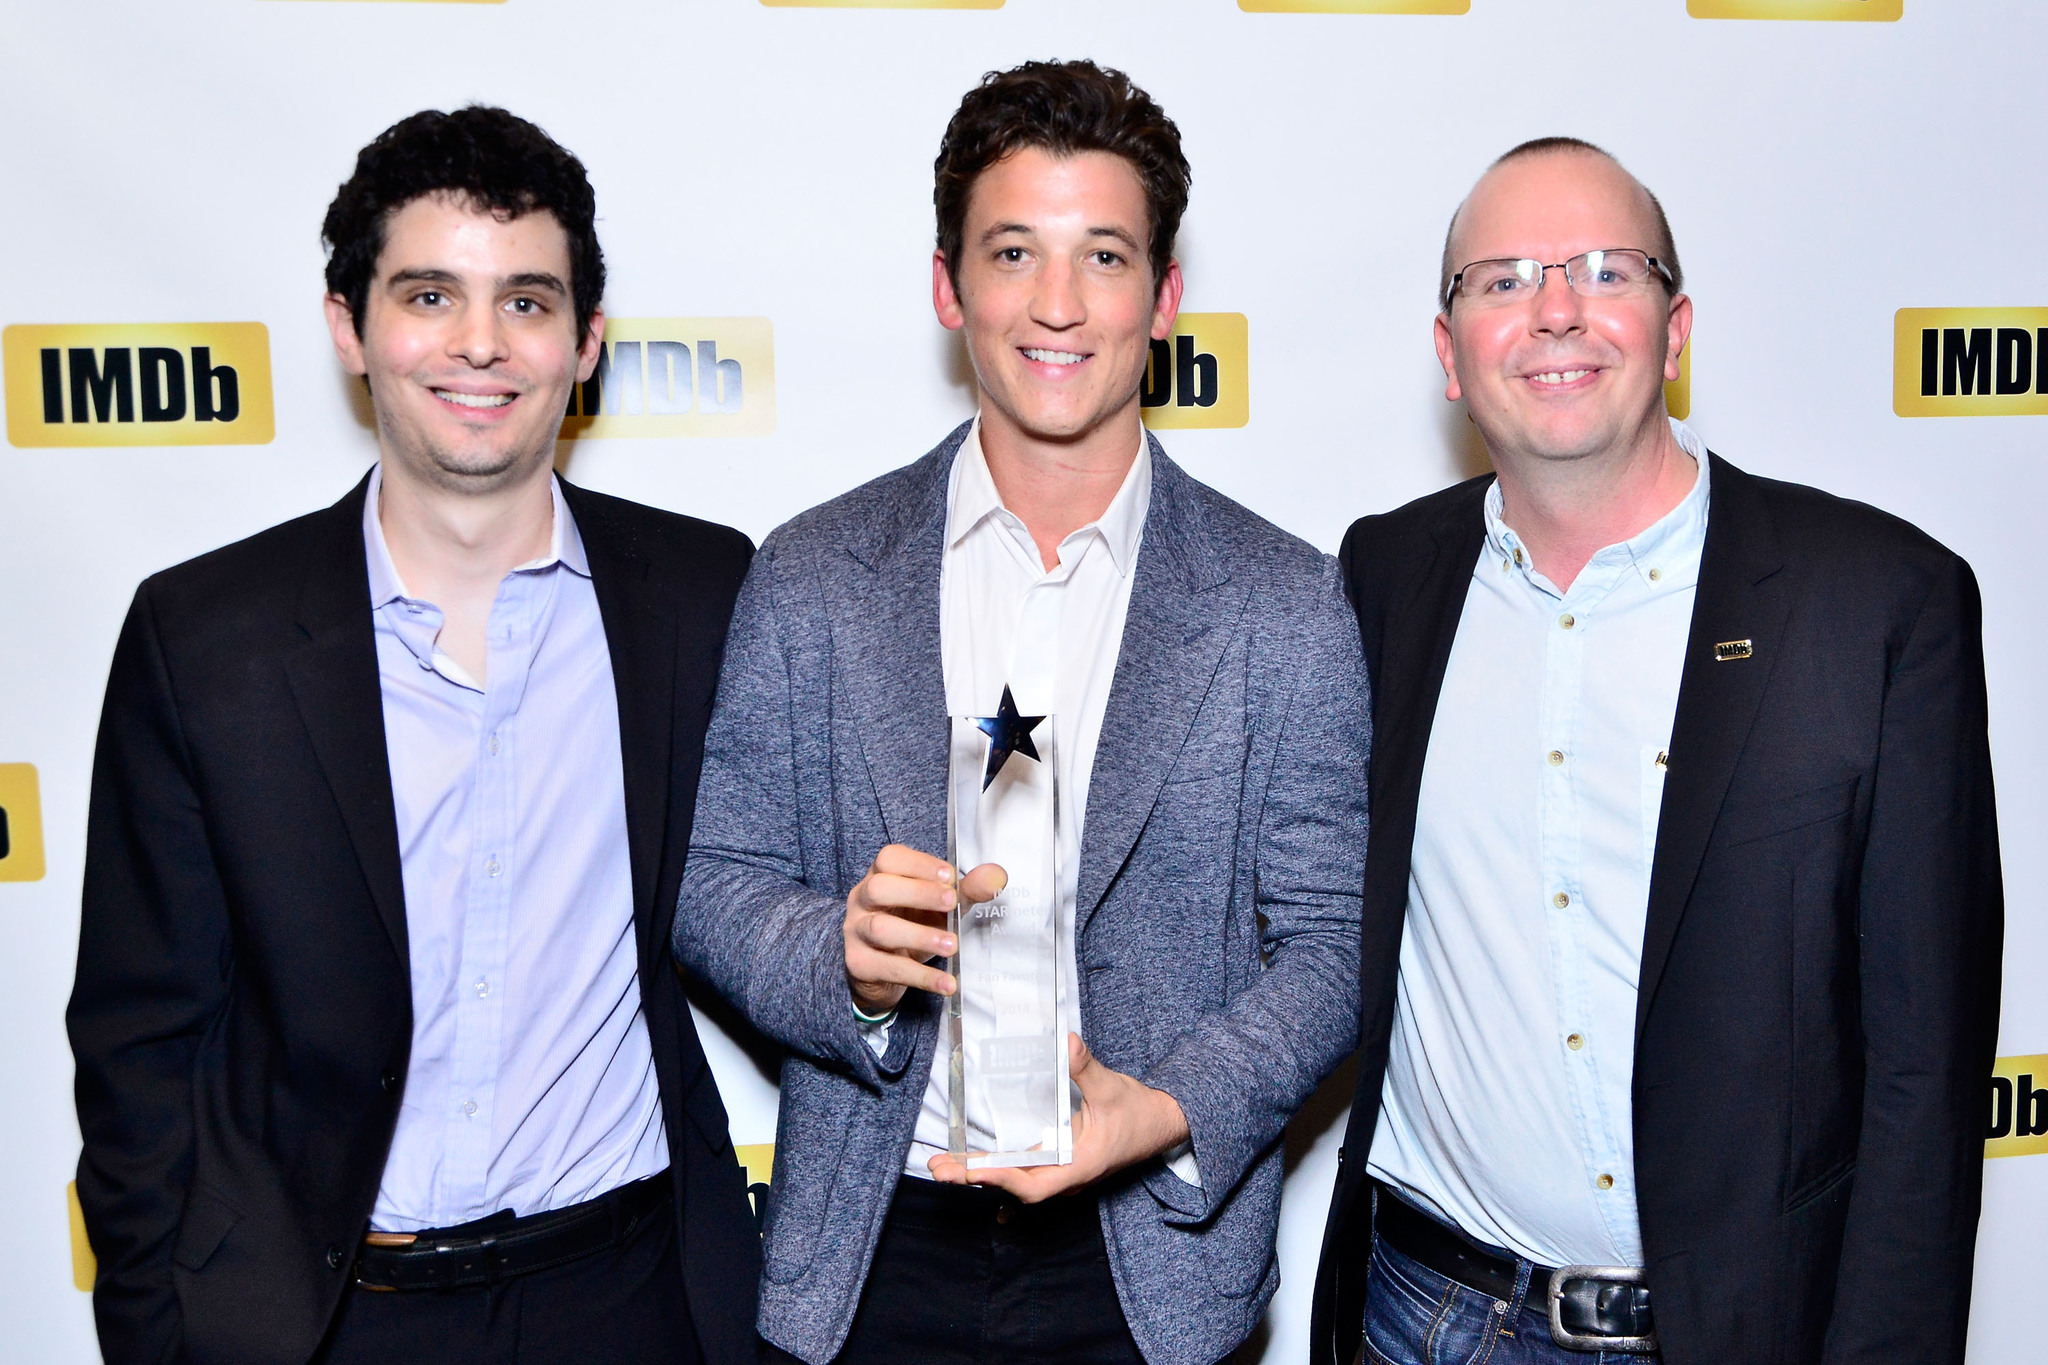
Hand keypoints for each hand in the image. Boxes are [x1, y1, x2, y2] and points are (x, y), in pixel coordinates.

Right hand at [843, 844, 1005, 1015]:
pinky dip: (921, 977)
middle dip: (918, 893)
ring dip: (919, 936)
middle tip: (952, 904)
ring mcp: (856, 932)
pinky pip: (889, 969)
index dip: (919, 864)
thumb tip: (997, 876)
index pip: (890, 858)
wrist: (881, 969)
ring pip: (880, 929)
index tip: (950, 876)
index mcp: (881, 876)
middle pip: (879, 888)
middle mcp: (862, 900)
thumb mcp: (939, 906)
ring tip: (951, 946)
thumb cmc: (911, 924)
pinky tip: (947, 983)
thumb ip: (966, 890)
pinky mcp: (860, 964)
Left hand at [926, 1034, 1189, 1201]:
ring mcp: (1062, 1168)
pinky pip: (1023, 1167)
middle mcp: (1066, 1174)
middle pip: (1015, 1185)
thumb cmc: (1139, 1112)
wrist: (1161, 1123)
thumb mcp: (1112, 1088)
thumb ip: (1087, 1068)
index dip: (1004, 1178)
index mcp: (1080, 1166)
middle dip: (977, 1178)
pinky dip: (996, 1163)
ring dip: (980, 1172)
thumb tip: (1068, 1044)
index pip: (1036, 1184)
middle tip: (939, 1168)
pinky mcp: (1058, 1159)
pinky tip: (972, 1157)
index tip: (975, 1170)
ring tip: (943, 1164)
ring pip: (1016, 1178)